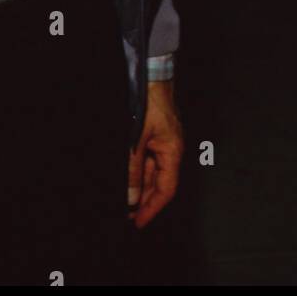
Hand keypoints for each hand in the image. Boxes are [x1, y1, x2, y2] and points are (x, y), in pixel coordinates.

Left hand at [127, 80, 182, 228]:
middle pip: (157, 182)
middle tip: (127, 215)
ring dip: (138, 185)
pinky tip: (125, 175)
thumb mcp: (136, 138)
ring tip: (124, 200)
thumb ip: (132, 168)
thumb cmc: (148, 101)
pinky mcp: (152, 133)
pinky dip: (135, 169)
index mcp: (172, 152)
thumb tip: (130, 196)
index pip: (166, 190)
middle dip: (143, 200)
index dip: (152, 208)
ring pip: (149, 171)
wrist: (150, 73)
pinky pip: (145, 158)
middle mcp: (169, 149)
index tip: (138, 222)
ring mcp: (161, 141)